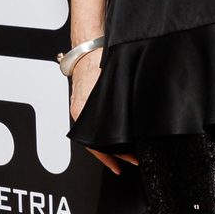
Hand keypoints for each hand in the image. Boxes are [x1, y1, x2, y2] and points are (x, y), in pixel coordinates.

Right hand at [68, 46, 136, 174]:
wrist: (87, 49)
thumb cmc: (98, 62)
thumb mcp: (112, 85)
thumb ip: (120, 105)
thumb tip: (134, 125)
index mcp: (83, 111)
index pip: (96, 144)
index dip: (110, 157)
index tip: (121, 164)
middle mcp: (80, 114)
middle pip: (96, 144)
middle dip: (115, 155)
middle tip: (132, 161)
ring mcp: (81, 111)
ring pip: (95, 137)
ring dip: (111, 147)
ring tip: (126, 155)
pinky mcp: (84, 106)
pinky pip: (94, 127)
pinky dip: (105, 136)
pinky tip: (116, 140)